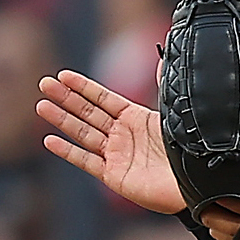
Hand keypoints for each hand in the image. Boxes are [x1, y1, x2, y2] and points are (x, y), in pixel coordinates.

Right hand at [37, 70, 184, 214]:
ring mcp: (117, 155)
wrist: (197, 181)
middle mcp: (123, 136)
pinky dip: (69, 152)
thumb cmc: (188, 149)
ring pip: (84, 134)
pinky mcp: (114, 176)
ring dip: (62, 120)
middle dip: (66, 99)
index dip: (84, 88)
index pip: (104, 99)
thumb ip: (163, 87)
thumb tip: (162, 59)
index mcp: (136, 119)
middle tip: (45, 84)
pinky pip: (87, 161)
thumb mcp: (173, 114)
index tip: (65, 75)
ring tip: (42, 106)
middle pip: (89, 113)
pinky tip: (50, 140)